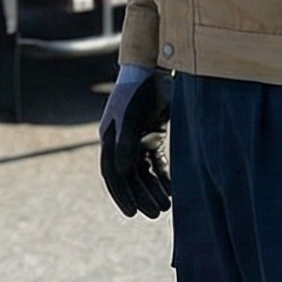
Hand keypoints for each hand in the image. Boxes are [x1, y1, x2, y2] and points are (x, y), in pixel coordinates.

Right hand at [97, 63, 170, 218]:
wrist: (155, 67)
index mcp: (109, 136)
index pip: (111, 173)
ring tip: (166, 207)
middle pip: (128, 176)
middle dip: (141, 196)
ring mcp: (136, 137)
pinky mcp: (152, 135)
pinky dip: (162, 177)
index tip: (133, 213)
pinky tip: (172, 190)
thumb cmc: (139, 91)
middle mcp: (119, 139)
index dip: (121, 194)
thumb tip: (120, 173)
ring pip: (143, 172)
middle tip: (156, 214)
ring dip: (152, 189)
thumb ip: (126, 144)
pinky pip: (155, 162)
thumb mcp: (131, 117)